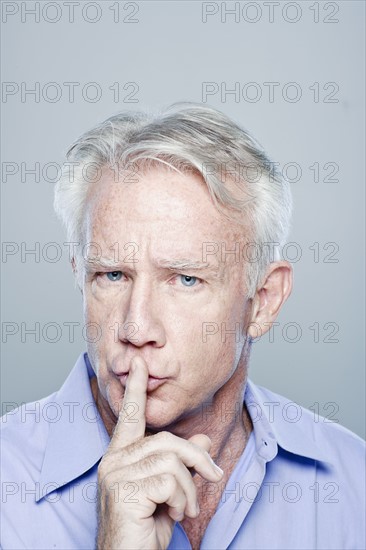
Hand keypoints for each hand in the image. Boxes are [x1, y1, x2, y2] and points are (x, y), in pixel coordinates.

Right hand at [96, 356, 223, 549]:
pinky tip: (172, 515)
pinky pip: (170, 480)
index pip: (130, 416)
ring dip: (189, 488)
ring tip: (183, 508)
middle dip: (197, 460)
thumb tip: (204, 441)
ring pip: (172, 460)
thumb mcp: (169, 492)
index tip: (140, 363)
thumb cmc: (145, 529)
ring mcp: (115, 475)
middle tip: (213, 476)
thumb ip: (182, 464)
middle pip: (168, 441)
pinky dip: (181, 499)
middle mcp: (113, 461)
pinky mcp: (123, 491)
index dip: (137, 389)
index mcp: (121, 456)